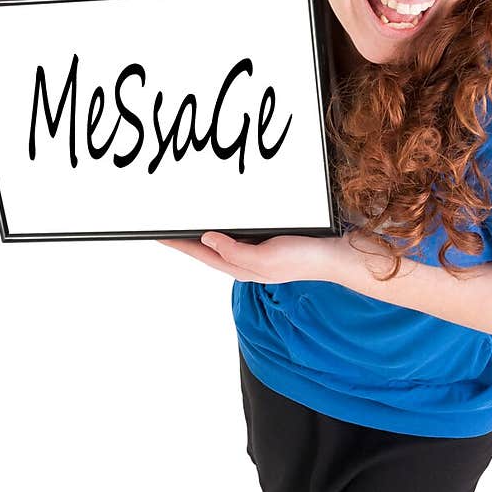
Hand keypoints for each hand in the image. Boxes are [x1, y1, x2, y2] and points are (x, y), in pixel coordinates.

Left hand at [157, 229, 357, 284]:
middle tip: (164, 229)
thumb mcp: (265, 258)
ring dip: (201, 234)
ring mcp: (256, 252)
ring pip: (220, 242)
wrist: (334, 255)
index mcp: (240, 266)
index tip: (158, 234)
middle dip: (185, 240)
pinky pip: (236, 235)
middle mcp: (244, 261)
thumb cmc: (304, 260)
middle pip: (206, 249)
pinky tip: (221, 224)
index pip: (200, 252)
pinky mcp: (266, 243)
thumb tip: (208, 238)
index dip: (178, 243)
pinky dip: (223, 229)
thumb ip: (234, 250)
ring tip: (184, 226)